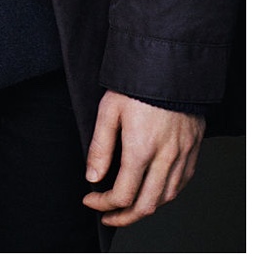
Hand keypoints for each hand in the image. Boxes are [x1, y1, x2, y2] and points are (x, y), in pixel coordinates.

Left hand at [83, 90, 204, 224]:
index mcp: (141, 149)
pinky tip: (153, 191)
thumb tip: (92, 177)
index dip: (103, 203)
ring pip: (166, 198)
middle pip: (146, 205)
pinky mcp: (193, 149)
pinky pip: (181, 184)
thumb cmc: (136, 84)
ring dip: (144, 208)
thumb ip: (100, 147)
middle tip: (107, 215)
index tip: (90, 199)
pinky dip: (165, 195)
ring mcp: (182, 155)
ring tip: (127, 207)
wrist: (170, 65)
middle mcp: (165, 157)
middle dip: (123, 217)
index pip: (122, 194)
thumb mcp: (108, 109)